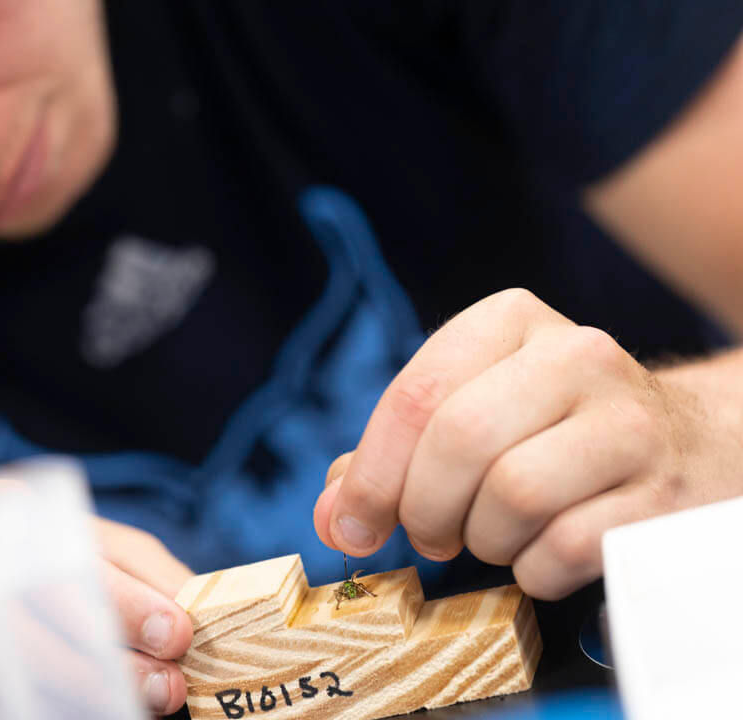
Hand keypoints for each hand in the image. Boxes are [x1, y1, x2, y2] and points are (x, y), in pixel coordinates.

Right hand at [0, 479, 193, 716]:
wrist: (1, 582)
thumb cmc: (73, 564)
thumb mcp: (119, 556)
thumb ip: (155, 580)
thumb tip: (186, 621)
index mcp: (1, 516)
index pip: (60, 563)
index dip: (122, 604)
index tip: (175, 632)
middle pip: (19, 631)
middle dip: (100, 669)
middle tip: (165, 689)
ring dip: (70, 704)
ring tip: (132, 710)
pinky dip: (27, 715)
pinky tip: (79, 717)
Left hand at [313, 288, 728, 599]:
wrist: (681, 442)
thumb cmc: (546, 429)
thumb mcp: (466, 411)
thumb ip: (387, 459)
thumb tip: (332, 517)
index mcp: (510, 321)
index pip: (416, 396)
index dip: (372, 474)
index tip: (352, 526)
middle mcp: (576, 354)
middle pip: (461, 440)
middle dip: (425, 508)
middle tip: (431, 533)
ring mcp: (628, 421)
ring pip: (515, 494)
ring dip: (483, 538)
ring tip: (491, 534)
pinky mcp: (662, 490)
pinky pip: (566, 547)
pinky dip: (533, 570)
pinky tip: (539, 553)